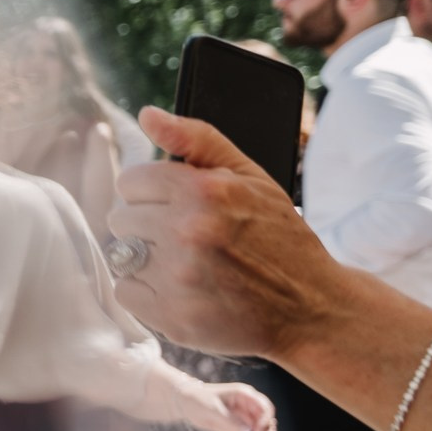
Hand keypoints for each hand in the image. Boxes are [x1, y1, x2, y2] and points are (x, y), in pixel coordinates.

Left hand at [108, 107, 338, 358]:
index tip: (172, 205)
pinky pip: (126, 292)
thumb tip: (148, 114)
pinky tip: (182, 289)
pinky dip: (148, 293)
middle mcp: (188, 231)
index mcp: (205, 191)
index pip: (130, 182)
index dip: (151, 193)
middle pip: (120, 218)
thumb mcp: (251, 176)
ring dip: (147, 259)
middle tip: (184, 237)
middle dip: (148, 225)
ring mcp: (180, 277)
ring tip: (186, 263)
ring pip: (122, 256)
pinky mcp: (174, 316)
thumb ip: (197, 140)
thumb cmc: (278, 236)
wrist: (311, 306)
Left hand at [195, 380, 278, 430]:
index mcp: (244, 395)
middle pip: (268, 423)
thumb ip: (230, 421)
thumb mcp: (212, 410)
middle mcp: (250, 405)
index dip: (265, 421)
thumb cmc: (198, 400)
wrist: (187, 403)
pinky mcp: (242, 428)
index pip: (265, 407)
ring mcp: (247, 417)